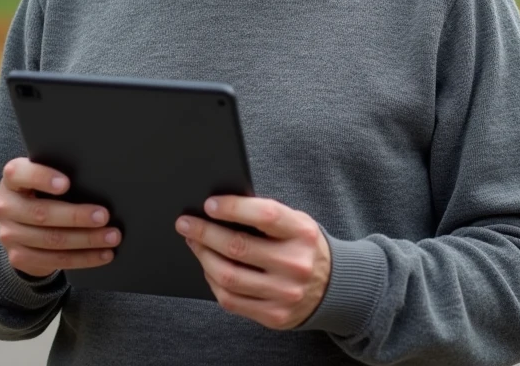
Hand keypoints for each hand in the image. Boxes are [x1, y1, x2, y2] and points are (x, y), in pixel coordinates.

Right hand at [0, 157, 120, 277]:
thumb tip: (101, 181)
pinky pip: (53, 261)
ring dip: (86, 240)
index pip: (19, 173)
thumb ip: (63, 173)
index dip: (42, 178)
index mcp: (12, 178)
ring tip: (112, 237)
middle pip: (41, 213)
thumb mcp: (46, 177)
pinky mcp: (18, 256)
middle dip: (76, 216)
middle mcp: (6, 206)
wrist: (21, 222)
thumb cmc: (45, 190)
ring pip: (51, 240)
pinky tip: (103, 254)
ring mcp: (9, 234)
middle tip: (104, 216)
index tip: (67, 183)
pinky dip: (83, 258)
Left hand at [176, 196, 330, 329]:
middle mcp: (295, 264)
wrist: (333, 287)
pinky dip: (213, 282)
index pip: (264, 215)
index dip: (233, 208)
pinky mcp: (274, 315)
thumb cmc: (303, 247)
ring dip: (204, 258)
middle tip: (186, 224)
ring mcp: (285, 293)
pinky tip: (208, 268)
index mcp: (303, 233)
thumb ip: (265, 216)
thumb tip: (219, 210)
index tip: (209, 204)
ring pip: (229, 276)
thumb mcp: (296, 223)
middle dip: (205, 233)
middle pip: (238, 247)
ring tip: (194, 244)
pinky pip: (231, 300)